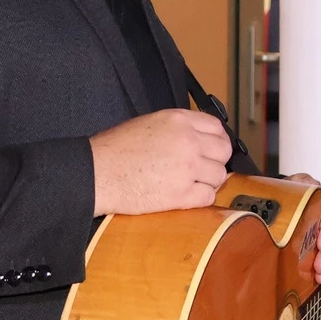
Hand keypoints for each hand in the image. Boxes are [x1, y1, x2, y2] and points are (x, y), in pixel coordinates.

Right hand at [89, 108, 231, 215]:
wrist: (96, 173)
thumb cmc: (114, 150)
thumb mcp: (149, 123)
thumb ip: (178, 128)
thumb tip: (200, 138)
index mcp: (178, 120)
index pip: (217, 127)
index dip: (217, 140)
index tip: (212, 149)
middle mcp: (187, 141)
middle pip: (223, 152)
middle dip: (215, 161)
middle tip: (203, 168)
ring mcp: (187, 168)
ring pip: (219, 176)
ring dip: (208, 182)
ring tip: (189, 183)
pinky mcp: (181, 194)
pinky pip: (208, 197)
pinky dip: (200, 199)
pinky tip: (185, 195)